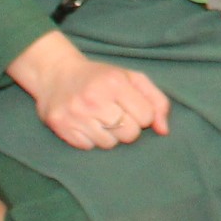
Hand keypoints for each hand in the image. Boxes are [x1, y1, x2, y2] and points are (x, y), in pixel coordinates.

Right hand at [7, 30, 170, 151]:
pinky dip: (91, 139)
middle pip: (130, 133)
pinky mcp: (61, 127)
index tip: (134, 108)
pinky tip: (86, 123)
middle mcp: (94, 99)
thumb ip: (156, 101)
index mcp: (115, 83)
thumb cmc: (102, 77)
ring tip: (101, 119)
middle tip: (118, 115)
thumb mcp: (132, 78)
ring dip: (110, 135)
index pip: (146, 116)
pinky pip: (88, 147)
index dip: (144, 115)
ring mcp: (75, 114)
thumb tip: (164, 130)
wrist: (57, 74)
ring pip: (109, 144)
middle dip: (129, 127)